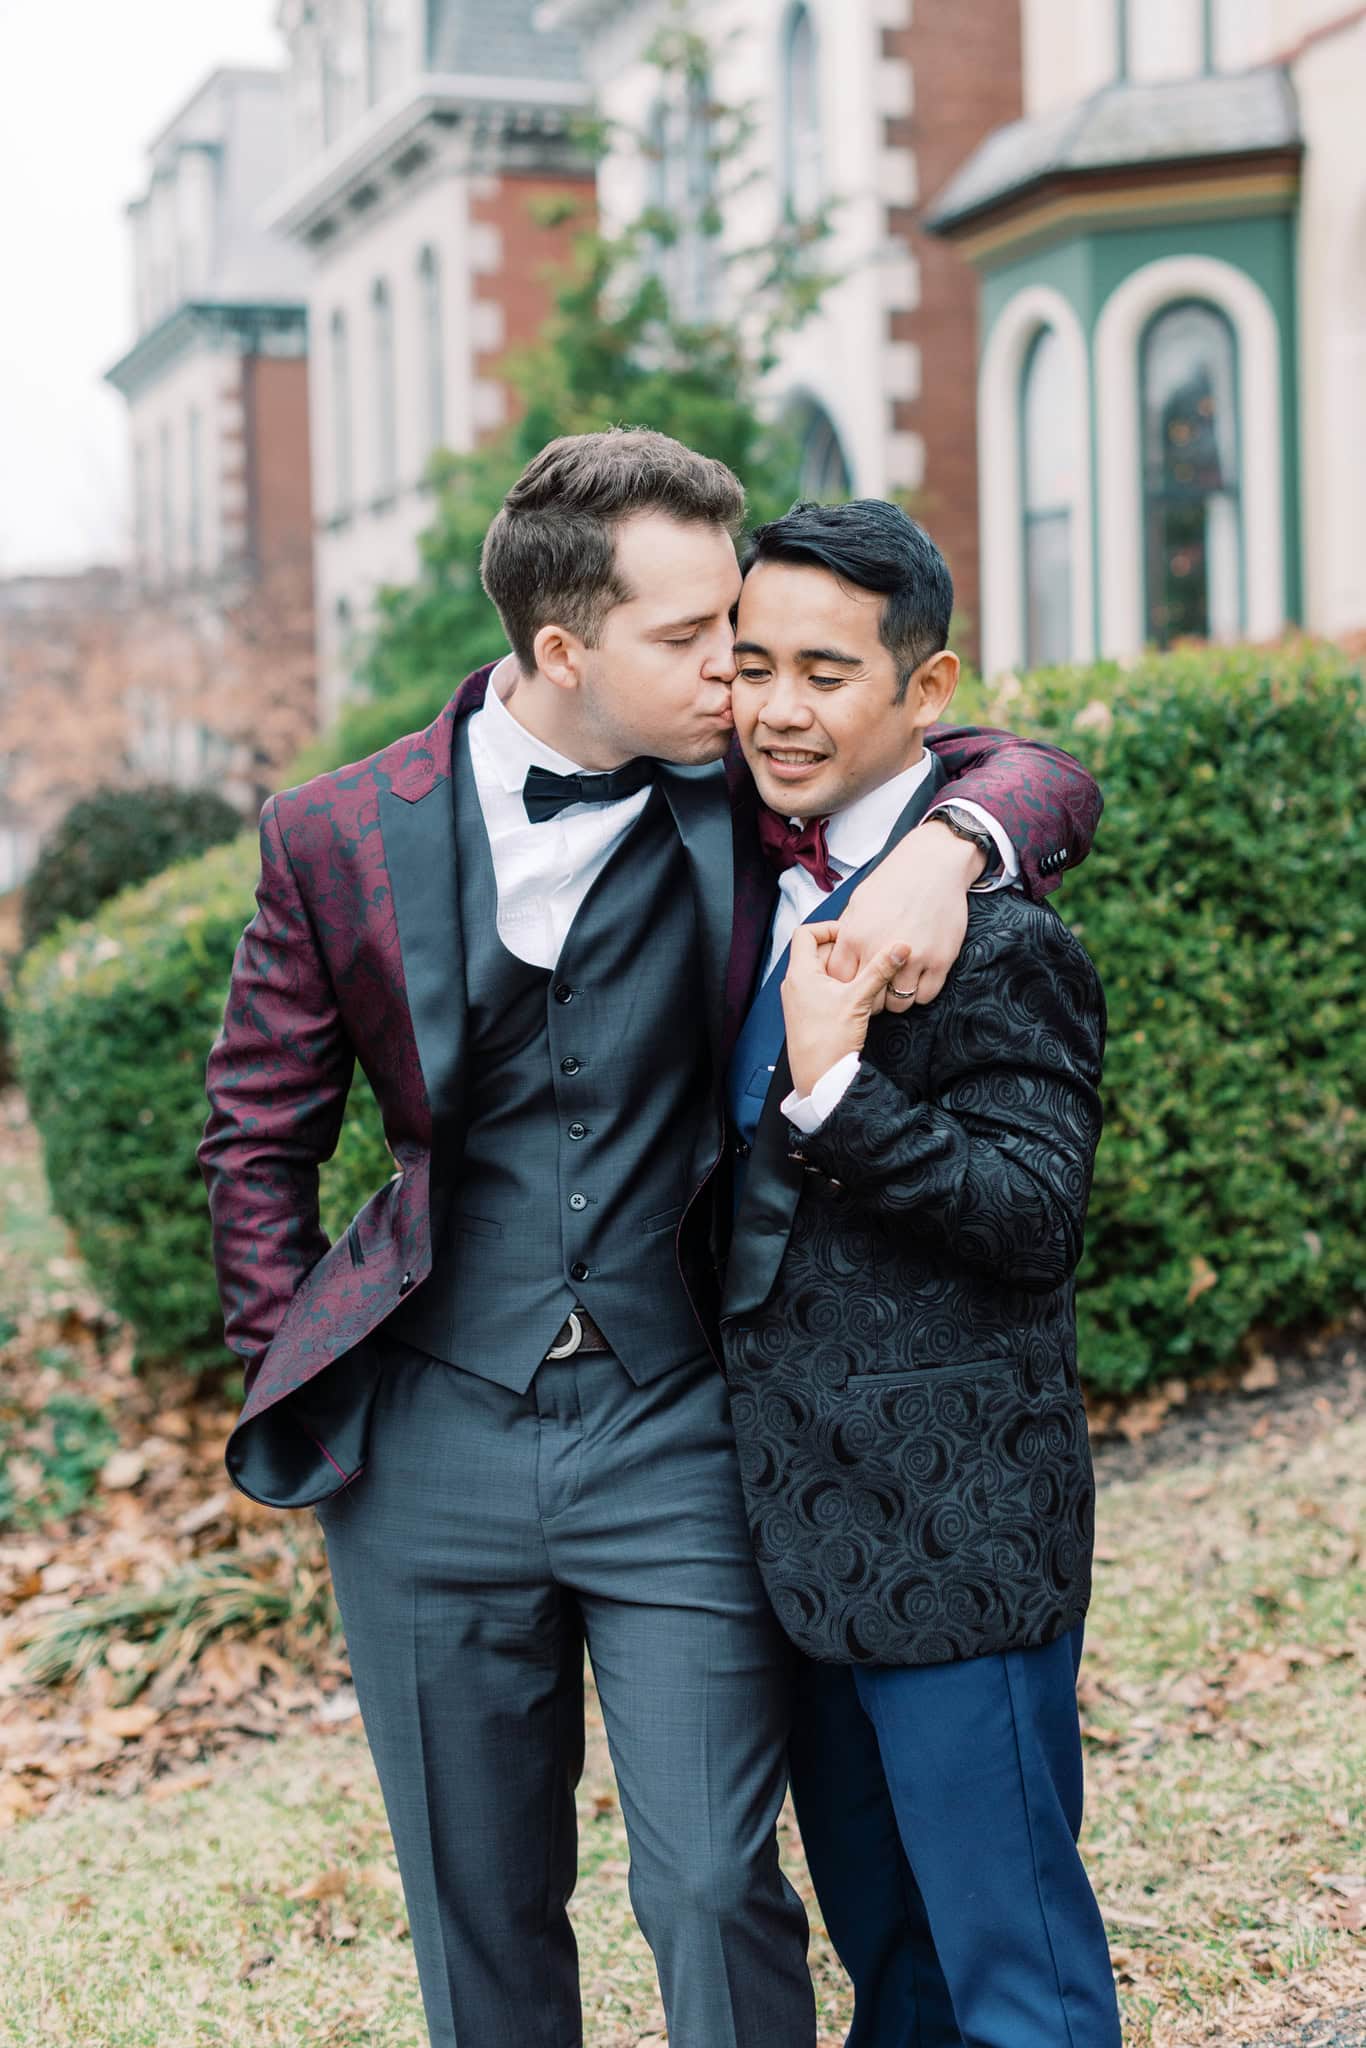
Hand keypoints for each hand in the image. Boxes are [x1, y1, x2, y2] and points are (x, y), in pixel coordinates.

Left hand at [781, 924, 910, 1096]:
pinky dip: (839, 987)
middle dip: (843, 952)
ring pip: (822, 972)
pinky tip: (858, 996)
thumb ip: (880, 970)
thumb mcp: (859, 999)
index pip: (806, 933)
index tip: (851, 934)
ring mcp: (799, 1000)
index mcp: (800, 974)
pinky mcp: (807, 1014)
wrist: (819, 1079)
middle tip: (866, 954)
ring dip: (844, 971)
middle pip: (817, 952)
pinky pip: (822, 990)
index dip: (829, 928)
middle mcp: (795, 984)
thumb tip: (900, 946)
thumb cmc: (829, 1042)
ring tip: (865, 976)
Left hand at [826, 821, 981, 1008]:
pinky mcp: (940, 962)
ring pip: (898, 1003)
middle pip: (868, 998)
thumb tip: (838, 953)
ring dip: (896, 998)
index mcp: (854, 936)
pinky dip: (920, 993)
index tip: (854, 982)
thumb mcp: (858, 901)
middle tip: (878, 987)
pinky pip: (925, 996)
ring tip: (898, 984)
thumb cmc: (895, 879)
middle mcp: (879, 950)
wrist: (935, 863)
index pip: (840, 979)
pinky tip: (917, 979)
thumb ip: (847, 931)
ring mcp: (912, 958)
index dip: (845, 985)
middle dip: (870, 997)